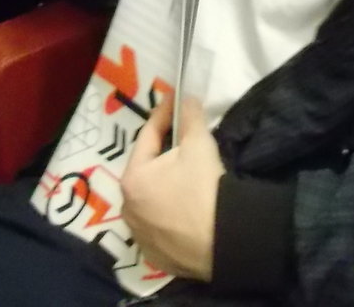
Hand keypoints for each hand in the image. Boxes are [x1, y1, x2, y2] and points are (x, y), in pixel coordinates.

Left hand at [122, 94, 221, 281]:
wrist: (224, 240)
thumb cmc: (204, 187)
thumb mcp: (199, 144)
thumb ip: (190, 116)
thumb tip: (187, 98)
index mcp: (133, 178)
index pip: (148, 136)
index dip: (164, 114)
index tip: (175, 100)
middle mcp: (128, 207)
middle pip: (146, 170)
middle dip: (162, 154)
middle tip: (182, 141)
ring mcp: (140, 235)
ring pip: (151, 200)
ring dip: (164, 187)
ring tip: (184, 178)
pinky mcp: (155, 255)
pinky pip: (160, 226)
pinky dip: (169, 215)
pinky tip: (184, 211)